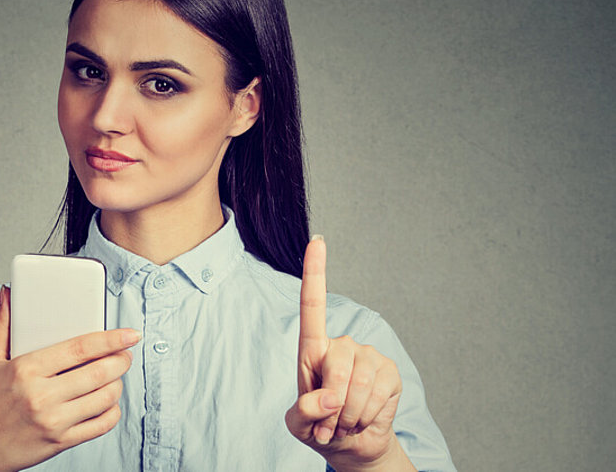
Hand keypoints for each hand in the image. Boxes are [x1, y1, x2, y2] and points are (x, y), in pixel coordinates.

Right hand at [0, 286, 139, 471]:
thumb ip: (2, 326)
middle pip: (97, 373)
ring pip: (103, 398)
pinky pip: (100, 425)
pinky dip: (112, 412)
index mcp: (25, 370)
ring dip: (118, 384)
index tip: (129, 334)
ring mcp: (53, 421)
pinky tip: (108, 402)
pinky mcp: (61, 442)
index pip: (78, 349)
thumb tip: (8, 294)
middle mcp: (41, 396)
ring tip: (115, 375)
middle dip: (120, 360)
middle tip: (125, 353)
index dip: (110, 339)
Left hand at [284, 237, 413, 470]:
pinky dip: (367, 415)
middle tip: (328, 424)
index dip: (315, 272)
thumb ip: (303, 411)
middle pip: (336, 365)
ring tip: (344, 422)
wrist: (351, 445)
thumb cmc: (318, 427)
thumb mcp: (298, 425)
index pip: (312, 307)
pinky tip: (363, 418)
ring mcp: (368, 357)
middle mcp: (342, 346)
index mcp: (313, 350)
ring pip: (357, 384)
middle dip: (331, 403)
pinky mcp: (390, 372)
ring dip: (348, 415)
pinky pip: (378, 394)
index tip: (318, 241)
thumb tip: (329, 396)